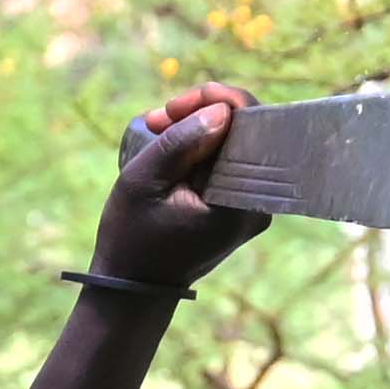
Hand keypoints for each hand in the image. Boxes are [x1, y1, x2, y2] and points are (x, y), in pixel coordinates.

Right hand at [88, 85, 269, 297]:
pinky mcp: (237, 205)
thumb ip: (181, 144)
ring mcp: (250, 205)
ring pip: (234, 143)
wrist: (134, 285)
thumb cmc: (132, 238)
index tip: (175, 106)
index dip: (219, 103)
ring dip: (197, 127)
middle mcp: (256, 204)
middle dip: (203, 112)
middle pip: (246, 132)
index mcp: (239, 202)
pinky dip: (200, 146)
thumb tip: (221, 110)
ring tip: (155, 126)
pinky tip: (169, 143)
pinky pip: (226, 160)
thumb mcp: (144, 182)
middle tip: (158, 117)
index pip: (254, 130)